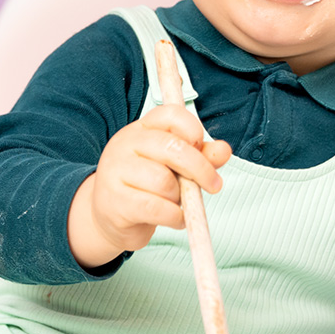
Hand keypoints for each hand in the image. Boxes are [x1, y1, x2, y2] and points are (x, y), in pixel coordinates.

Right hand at [68, 105, 231, 268]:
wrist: (110, 218)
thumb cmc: (146, 187)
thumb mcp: (174, 166)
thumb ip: (200, 156)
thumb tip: (224, 150)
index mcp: (140, 129)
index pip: (170, 114)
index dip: (194, 130)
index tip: (201, 149)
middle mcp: (124, 144)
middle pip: (172, 147)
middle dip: (200, 169)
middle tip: (214, 185)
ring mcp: (115, 171)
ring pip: (164, 181)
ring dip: (180, 198)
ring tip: (176, 203)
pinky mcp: (115, 201)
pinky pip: (156, 208)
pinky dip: (174, 217)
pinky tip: (174, 218)